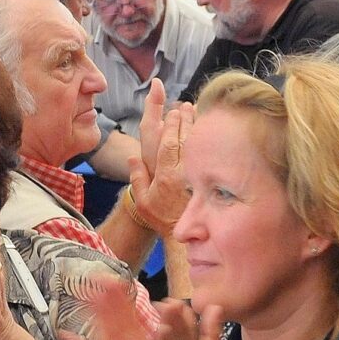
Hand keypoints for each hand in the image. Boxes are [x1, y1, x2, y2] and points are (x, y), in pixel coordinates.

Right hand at [126, 83, 192, 234]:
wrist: (183, 233)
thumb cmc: (161, 216)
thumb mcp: (143, 201)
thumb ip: (137, 178)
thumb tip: (132, 158)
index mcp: (165, 175)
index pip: (166, 144)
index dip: (169, 125)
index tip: (170, 111)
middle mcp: (181, 172)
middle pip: (182, 139)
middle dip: (182, 119)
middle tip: (184, 106)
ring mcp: (195, 174)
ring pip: (194, 143)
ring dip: (194, 124)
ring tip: (193, 110)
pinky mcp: (205, 177)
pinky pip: (206, 153)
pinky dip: (204, 139)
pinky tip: (205, 128)